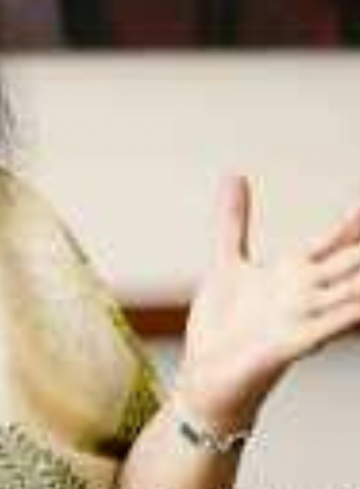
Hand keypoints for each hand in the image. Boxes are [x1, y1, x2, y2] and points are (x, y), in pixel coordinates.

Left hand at [176, 176, 359, 433]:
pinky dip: (349, 314)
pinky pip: (330, 326)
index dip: (353, 221)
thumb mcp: (227, 262)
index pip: (333, 240)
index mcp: (291, 273)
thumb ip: (234, 220)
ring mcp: (302, 318)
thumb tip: (235, 174)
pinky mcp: (292, 344)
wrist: (205, 376)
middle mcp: (304, 294)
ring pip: (350, 291)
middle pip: (349, 262)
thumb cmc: (224, 326)